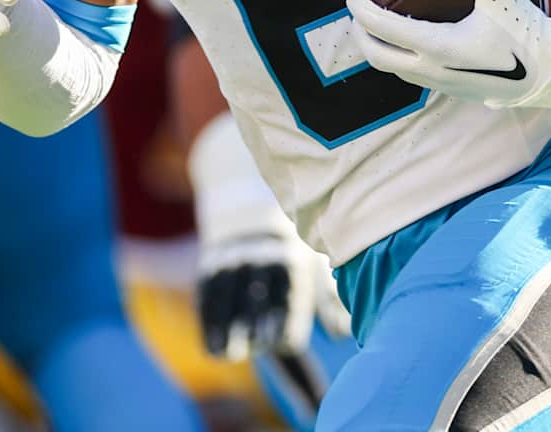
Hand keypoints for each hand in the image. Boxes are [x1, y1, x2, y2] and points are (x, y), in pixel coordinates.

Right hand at [190, 114, 317, 359]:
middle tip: (261, 343)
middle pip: (260, 294)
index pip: (290, 296)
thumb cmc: (290, 240)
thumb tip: (341, 334)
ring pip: (231, 298)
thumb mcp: (312, 258)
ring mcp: (233, 259)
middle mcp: (262, 257)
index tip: (285, 342)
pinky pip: (209, 298)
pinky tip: (214, 350)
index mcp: (292, 257)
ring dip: (231, 329)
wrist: (247, 196)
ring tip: (233, 355)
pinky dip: (210, 325)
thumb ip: (328, 297)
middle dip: (260, 322)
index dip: (287, 323)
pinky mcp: (210, 264)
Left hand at [346, 0, 550, 108]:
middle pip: (379, 58)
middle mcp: (434, 71)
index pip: (384, 29)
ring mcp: (443, 85)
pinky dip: (401, 59)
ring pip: (396, 71)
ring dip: (381, 50)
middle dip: (361, 36)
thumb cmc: (527, 31)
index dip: (361, 12)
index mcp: (438, 47)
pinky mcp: (454, 91)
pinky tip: (412, 43)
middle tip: (357, 14)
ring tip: (378, 28)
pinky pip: (415, 76)